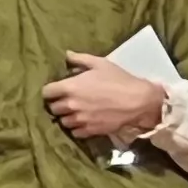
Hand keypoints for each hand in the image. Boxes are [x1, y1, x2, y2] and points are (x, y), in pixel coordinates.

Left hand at [43, 50, 166, 145]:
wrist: (140, 101)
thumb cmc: (119, 80)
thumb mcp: (100, 64)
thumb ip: (80, 59)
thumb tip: (66, 55)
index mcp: (70, 87)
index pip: (46, 92)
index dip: (51, 91)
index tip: (56, 90)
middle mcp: (71, 105)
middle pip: (53, 108)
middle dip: (58, 104)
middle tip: (67, 101)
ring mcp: (80, 119)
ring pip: (63, 121)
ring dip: (67, 117)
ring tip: (76, 112)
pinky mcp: (90, 130)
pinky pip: (75, 132)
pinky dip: (77, 128)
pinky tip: (84, 121)